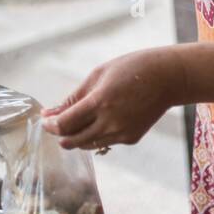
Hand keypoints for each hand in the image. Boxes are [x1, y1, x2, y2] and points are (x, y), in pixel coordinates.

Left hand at [40, 47, 184, 150]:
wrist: (168, 78)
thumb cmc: (131, 68)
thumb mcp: (98, 75)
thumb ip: (73, 98)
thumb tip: (49, 114)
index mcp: (100, 102)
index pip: (64, 125)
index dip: (50, 125)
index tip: (45, 120)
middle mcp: (110, 122)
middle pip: (72, 141)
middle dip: (59, 134)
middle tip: (56, 123)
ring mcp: (122, 133)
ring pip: (87, 145)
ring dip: (76, 136)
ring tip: (77, 120)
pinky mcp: (131, 139)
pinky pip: (105, 141)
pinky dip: (97, 134)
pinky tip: (102, 119)